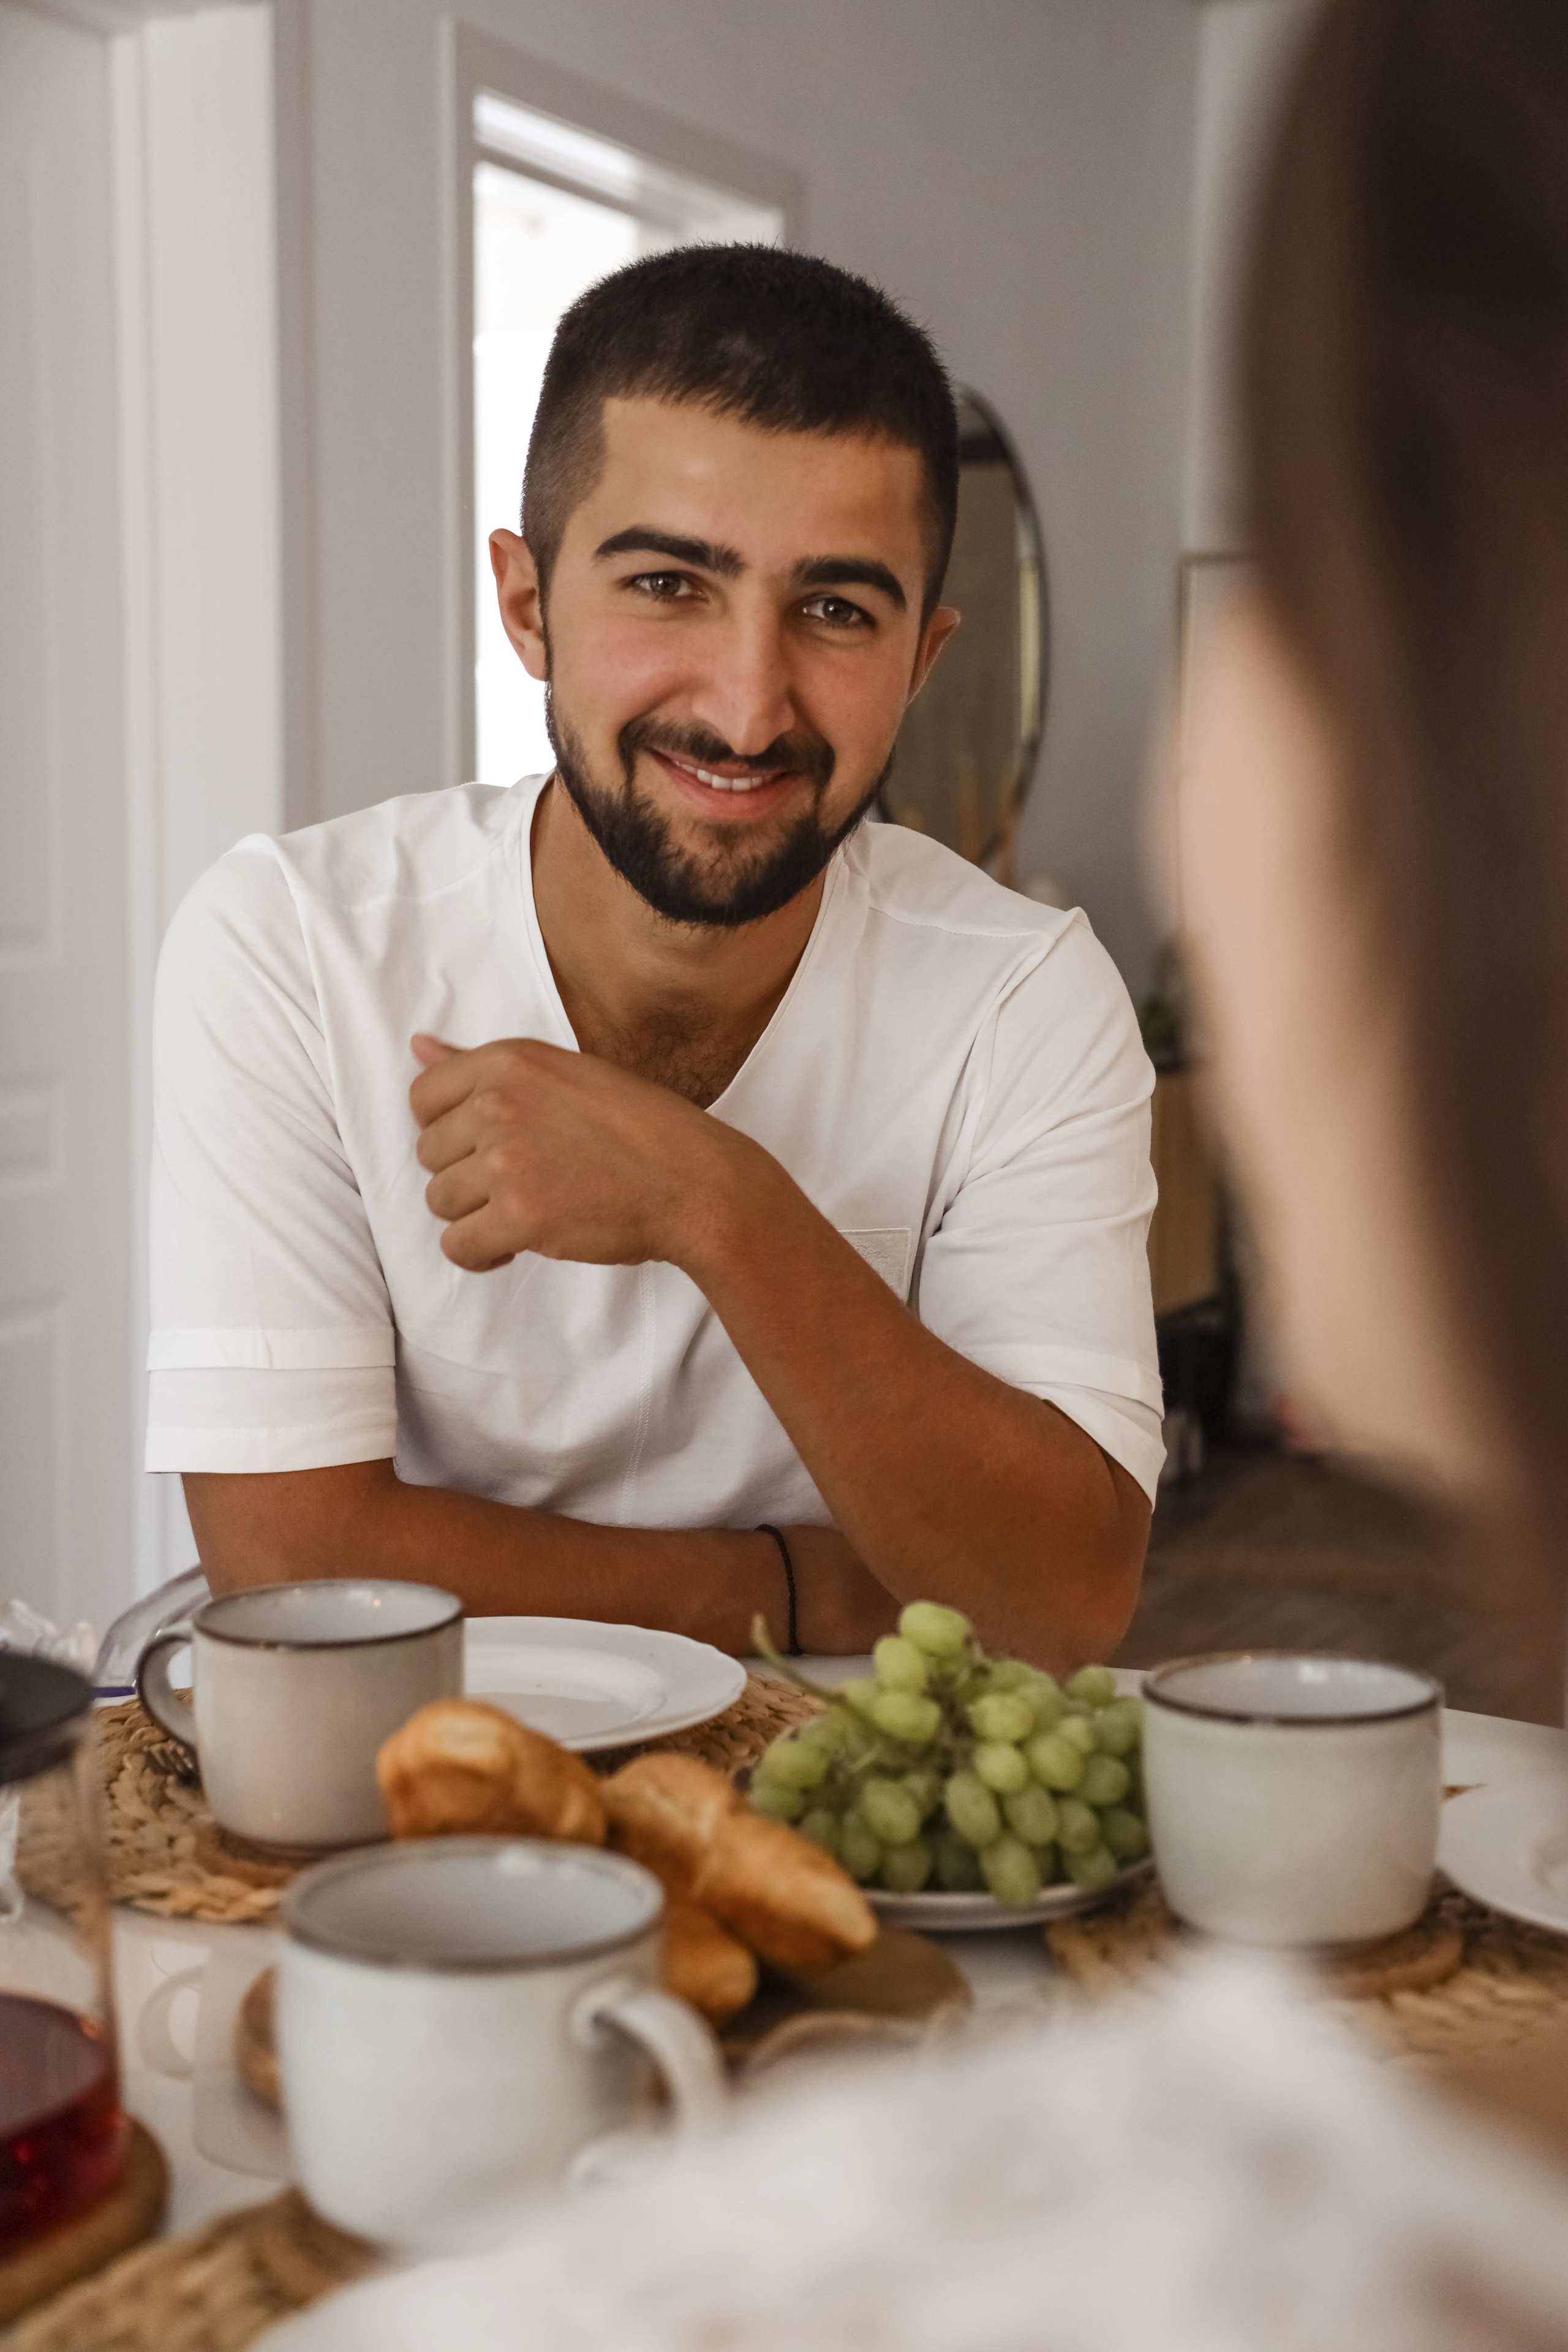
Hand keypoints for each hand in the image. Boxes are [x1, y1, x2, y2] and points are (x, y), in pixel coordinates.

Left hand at [409, 1034, 752, 1272]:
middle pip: (429, 1153)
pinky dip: (480, 1255)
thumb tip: (417, 1046)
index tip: (484, 1147)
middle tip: (519, 1183)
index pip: (423, 1097)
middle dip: (466, 1176)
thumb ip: (485, 1066)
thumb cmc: (642, 1129)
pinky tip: (514, 1247)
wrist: (695, 1182)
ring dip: (474, 1216)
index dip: (448, 1131)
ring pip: (439, 1201)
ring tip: (521, 1214)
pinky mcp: (520, 1216)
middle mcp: (500, 1104)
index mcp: (511, 1061)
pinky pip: (458, 1245)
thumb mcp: (566, 1074)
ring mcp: (507, 1161)